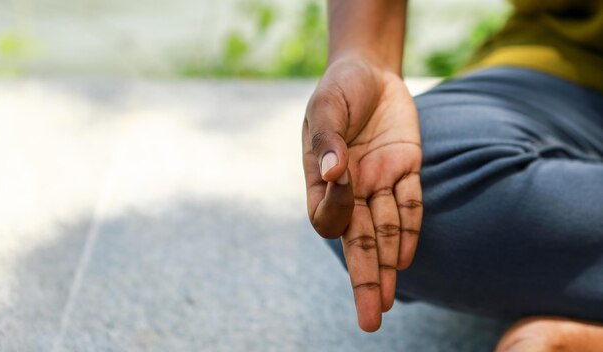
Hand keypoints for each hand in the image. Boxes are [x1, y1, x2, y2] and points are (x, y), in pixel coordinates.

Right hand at [302, 55, 422, 331]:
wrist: (369, 71)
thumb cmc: (339, 89)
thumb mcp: (326, 106)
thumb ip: (327, 140)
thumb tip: (334, 174)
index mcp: (323, 179)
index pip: (328, 217)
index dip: (338, 209)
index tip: (344, 176)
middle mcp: (352, 189)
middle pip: (358, 242)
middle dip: (365, 280)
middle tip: (370, 320)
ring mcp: (380, 183)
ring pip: (386, 233)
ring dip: (388, 267)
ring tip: (389, 303)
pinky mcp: (406, 170)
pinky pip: (411, 206)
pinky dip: (411, 232)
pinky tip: (407, 261)